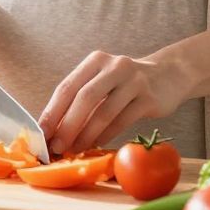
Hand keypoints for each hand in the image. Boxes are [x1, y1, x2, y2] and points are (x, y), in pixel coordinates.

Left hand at [39, 51, 185, 156]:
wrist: (168, 76)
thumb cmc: (125, 84)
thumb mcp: (103, 80)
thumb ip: (81, 98)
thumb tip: (53, 129)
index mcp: (96, 60)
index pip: (67, 86)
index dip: (52, 111)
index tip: (40, 133)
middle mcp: (114, 66)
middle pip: (84, 98)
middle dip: (67, 125)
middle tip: (56, 146)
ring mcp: (134, 81)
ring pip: (104, 112)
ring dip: (86, 135)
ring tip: (74, 149)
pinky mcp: (149, 98)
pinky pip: (123, 120)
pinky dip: (106, 135)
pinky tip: (96, 145)